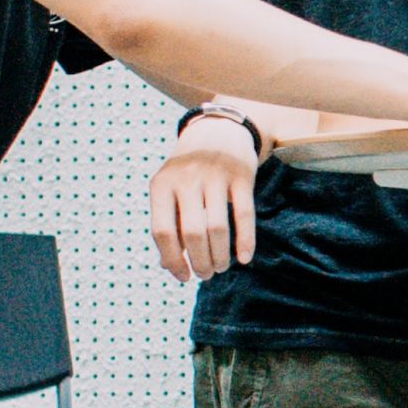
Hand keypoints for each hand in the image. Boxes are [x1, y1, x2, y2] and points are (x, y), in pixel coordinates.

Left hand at [150, 121, 260, 280]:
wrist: (218, 130)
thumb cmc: (189, 171)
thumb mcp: (170, 189)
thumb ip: (168, 223)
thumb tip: (170, 266)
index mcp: (161, 184)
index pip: (163, 231)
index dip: (173, 260)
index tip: (184, 277)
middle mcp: (186, 178)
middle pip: (193, 233)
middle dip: (201, 262)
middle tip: (207, 274)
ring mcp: (215, 175)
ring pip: (218, 228)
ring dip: (220, 255)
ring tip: (221, 267)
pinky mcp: (242, 175)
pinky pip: (244, 214)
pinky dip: (245, 241)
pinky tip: (244, 258)